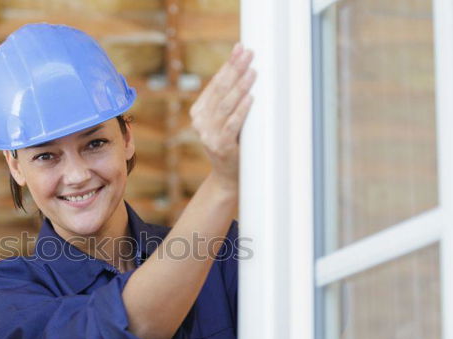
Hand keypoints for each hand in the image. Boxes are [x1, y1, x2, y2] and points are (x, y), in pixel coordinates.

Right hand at [189, 42, 255, 189]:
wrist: (229, 176)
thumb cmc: (233, 142)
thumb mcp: (226, 118)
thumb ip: (229, 99)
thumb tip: (244, 68)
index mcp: (199, 112)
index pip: (215, 84)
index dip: (228, 65)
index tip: (240, 49)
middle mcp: (200, 122)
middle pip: (220, 91)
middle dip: (235, 70)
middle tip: (249, 54)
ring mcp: (208, 135)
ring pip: (225, 105)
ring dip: (240, 87)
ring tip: (252, 72)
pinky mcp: (220, 146)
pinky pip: (231, 125)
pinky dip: (241, 110)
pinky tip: (250, 98)